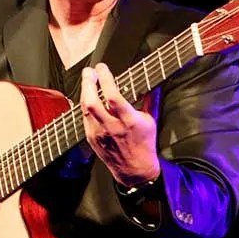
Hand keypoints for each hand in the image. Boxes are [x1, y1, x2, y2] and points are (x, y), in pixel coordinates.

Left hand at [80, 63, 159, 186]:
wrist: (135, 169)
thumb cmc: (144, 144)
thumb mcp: (151, 120)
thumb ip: (150, 100)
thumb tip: (153, 83)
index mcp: (128, 121)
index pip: (112, 96)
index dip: (105, 79)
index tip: (102, 68)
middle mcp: (111, 127)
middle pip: (92, 102)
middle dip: (88, 83)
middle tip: (89, 71)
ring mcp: (99, 133)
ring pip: (85, 109)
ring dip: (84, 91)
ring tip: (87, 80)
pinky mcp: (91, 138)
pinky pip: (84, 117)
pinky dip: (85, 105)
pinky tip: (88, 96)